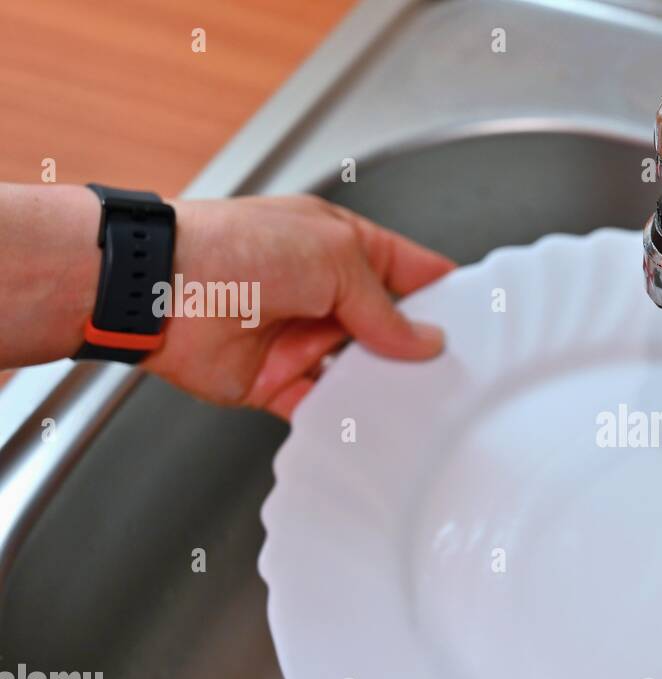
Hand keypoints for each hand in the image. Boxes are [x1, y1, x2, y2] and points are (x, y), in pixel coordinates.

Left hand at [147, 194, 453, 417]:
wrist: (161, 291)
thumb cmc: (232, 249)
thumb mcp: (334, 258)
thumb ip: (383, 306)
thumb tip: (422, 339)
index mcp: (340, 247)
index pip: (408, 270)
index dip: (443, 292)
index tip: (478, 318)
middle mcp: (322, 293)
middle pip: (388, 328)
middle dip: (418, 349)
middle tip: (456, 370)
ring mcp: (300, 338)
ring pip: (360, 372)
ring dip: (383, 386)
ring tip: (421, 401)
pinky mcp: (276, 382)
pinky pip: (321, 408)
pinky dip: (343, 419)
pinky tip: (372, 425)